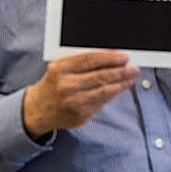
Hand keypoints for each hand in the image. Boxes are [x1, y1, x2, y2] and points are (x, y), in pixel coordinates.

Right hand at [22, 50, 138, 137]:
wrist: (37, 110)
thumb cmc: (53, 84)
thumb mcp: (60, 68)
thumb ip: (80, 62)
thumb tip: (110, 57)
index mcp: (60, 69)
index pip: (90, 60)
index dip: (110, 58)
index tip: (124, 56)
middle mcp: (66, 86)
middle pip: (100, 76)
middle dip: (121, 71)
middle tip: (133, 67)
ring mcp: (73, 103)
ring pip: (104, 91)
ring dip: (121, 83)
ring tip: (131, 77)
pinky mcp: (80, 116)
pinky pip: (102, 103)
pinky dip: (113, 94)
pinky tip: (120, 88)